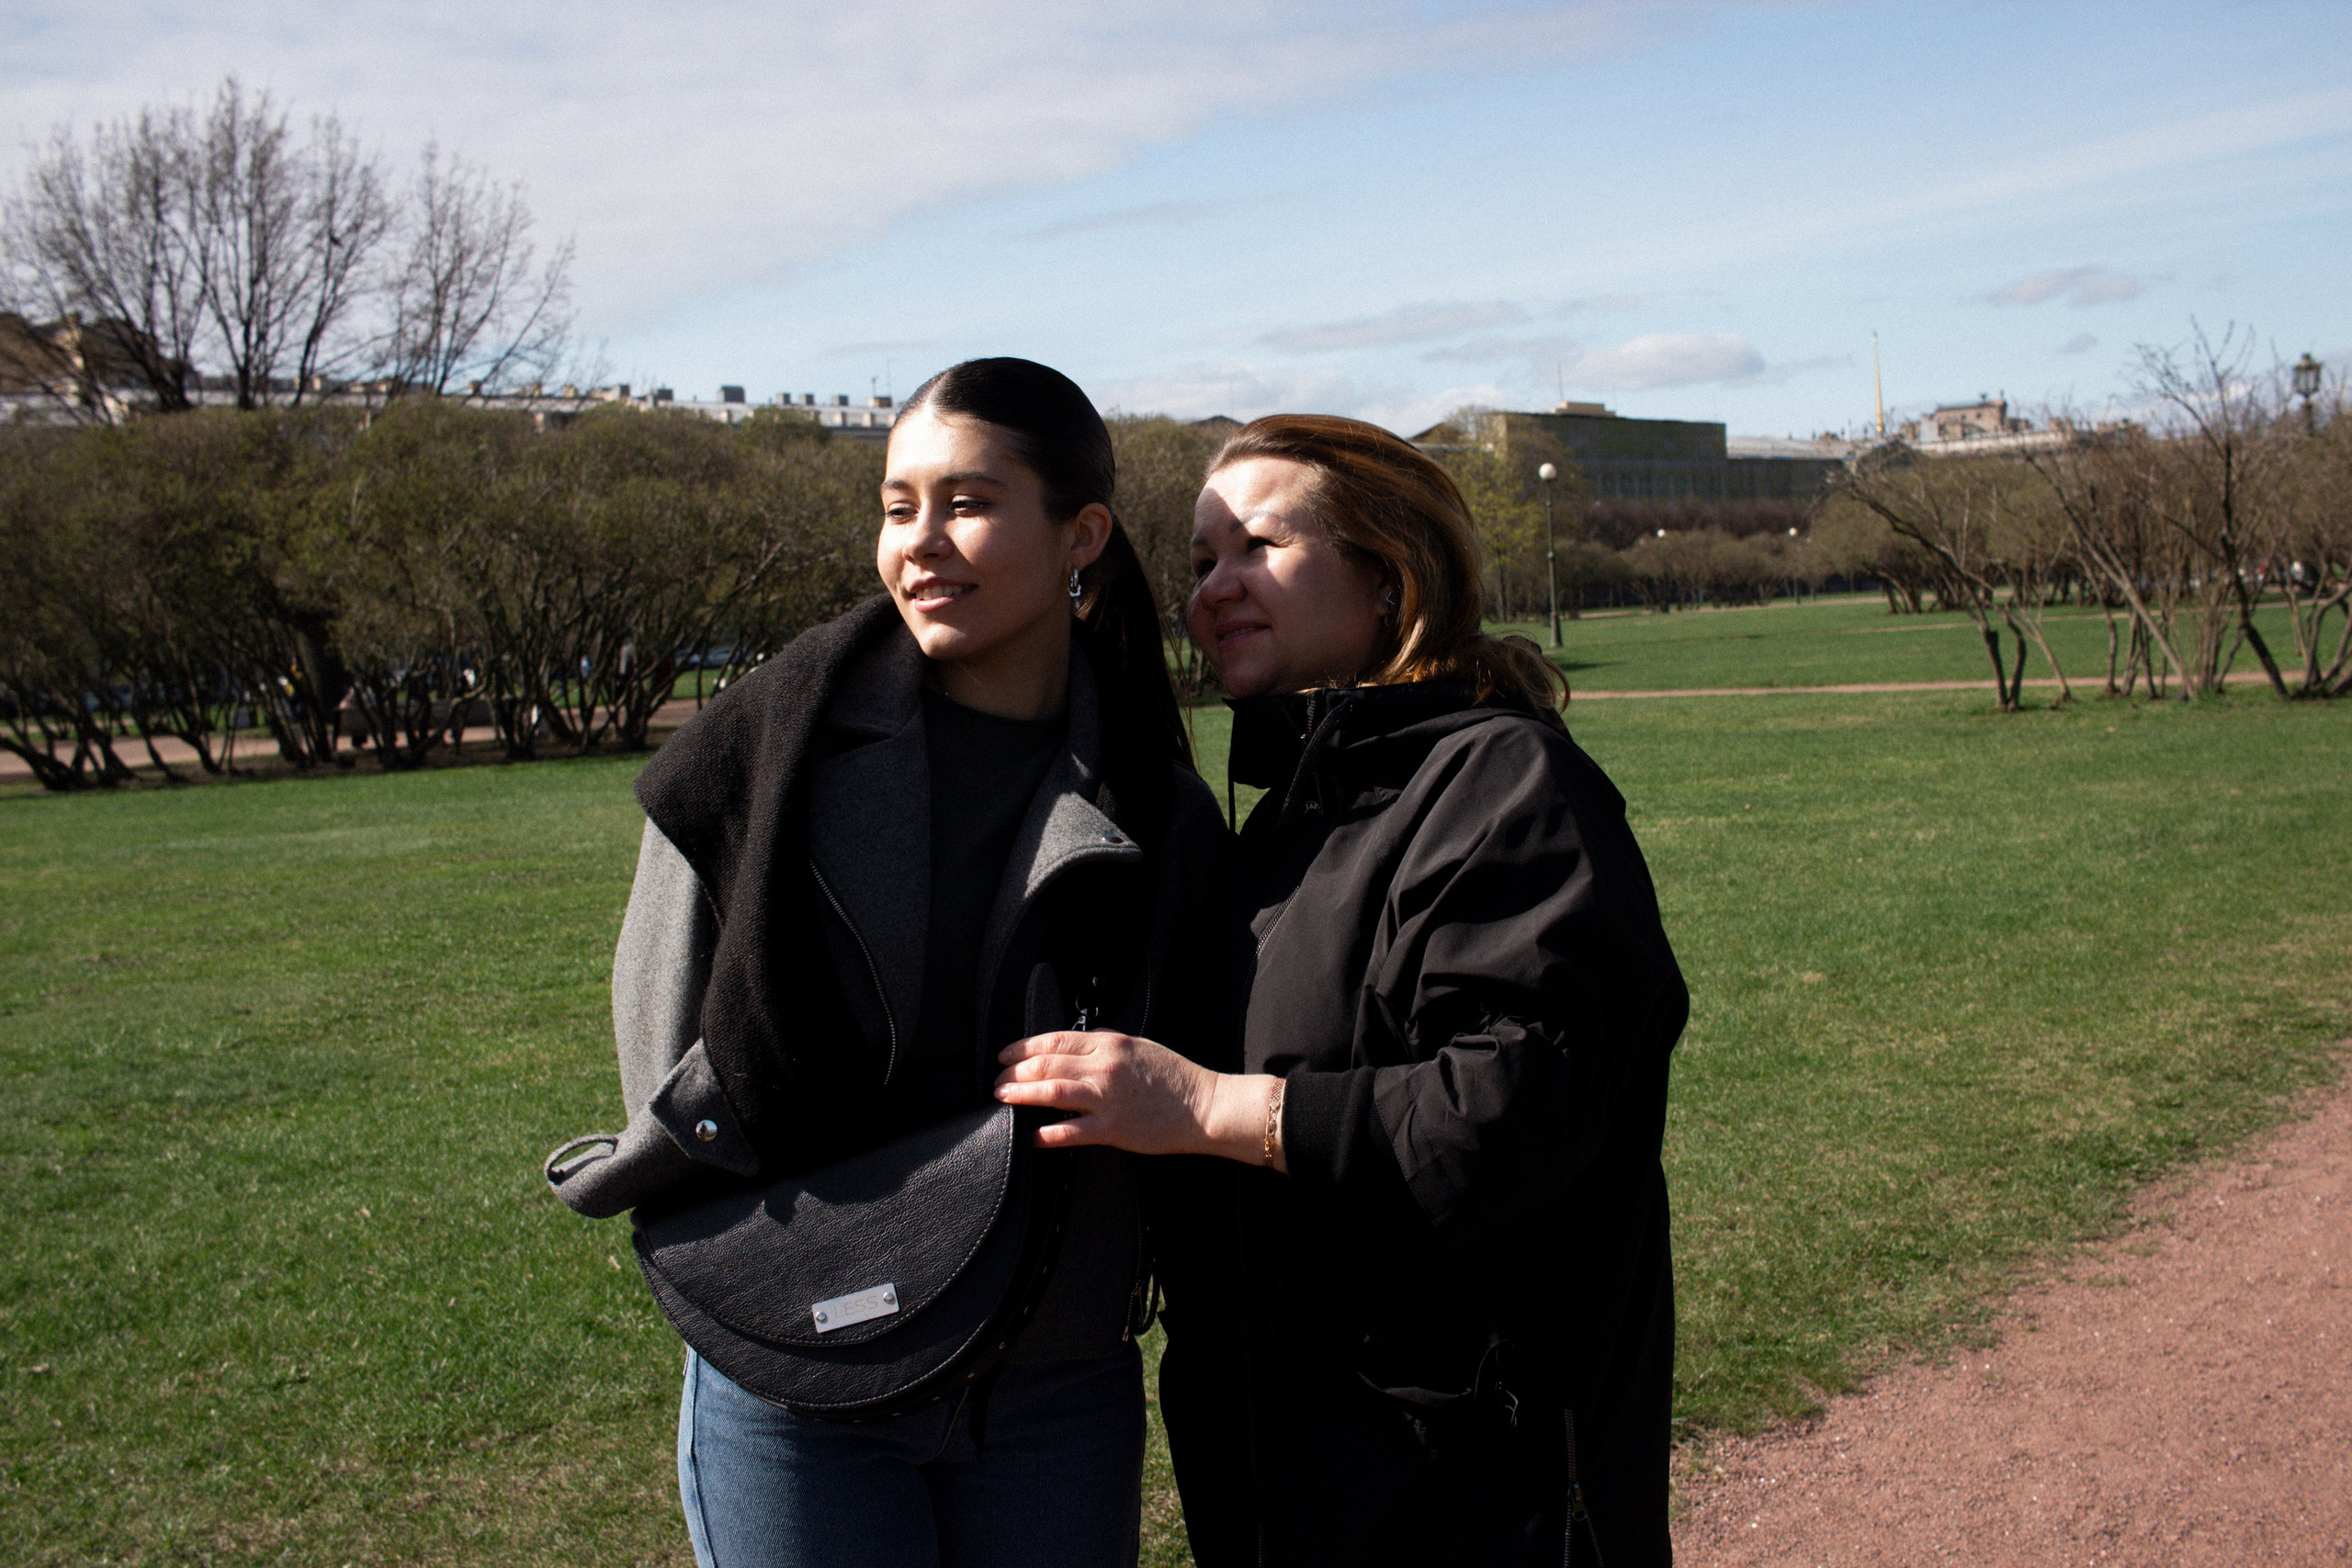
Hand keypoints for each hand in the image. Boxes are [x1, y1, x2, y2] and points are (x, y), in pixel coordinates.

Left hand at [994, 1031, 1283, 1169]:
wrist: (1205, 1106)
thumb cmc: (1174, 1078)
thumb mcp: (1138, 1047)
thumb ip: (1105, 1045)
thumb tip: (1073, 1047)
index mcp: (1110, 1044)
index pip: (1054, 1041)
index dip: (1023, 1048)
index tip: (1005, 1055)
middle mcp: (1104, 1067)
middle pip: (1046, 1065)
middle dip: (1015, 1073)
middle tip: (997, 1081)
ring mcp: (1107, 1098)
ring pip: (1051, 1092)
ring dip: (1022, 1095)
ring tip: (1003, 1098)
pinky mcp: (1114, 1128)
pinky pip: (1072, 1131)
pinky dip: (1048, 1133)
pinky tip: (1033, 1135)